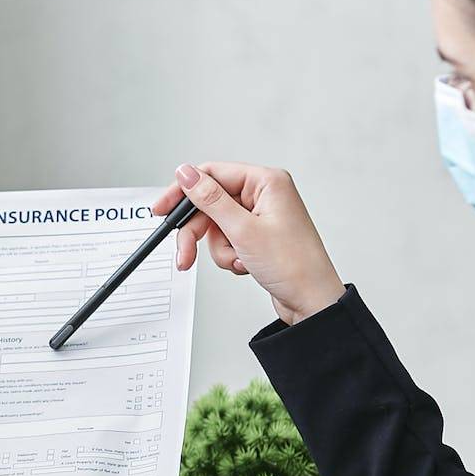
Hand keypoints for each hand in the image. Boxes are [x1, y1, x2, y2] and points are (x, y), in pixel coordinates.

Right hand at [156, 163, 345, 324]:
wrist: (312, 302)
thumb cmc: (293, 265)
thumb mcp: (243, 230)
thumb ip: (210, 199)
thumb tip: (186, 173)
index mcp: (266, 182)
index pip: (212, 174)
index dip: (184, 191)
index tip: (162, 209)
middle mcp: (264, 195)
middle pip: (211, 203)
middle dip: (198, 232)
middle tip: (184, 253)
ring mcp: (261, 217)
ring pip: (217, 226)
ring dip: (219, 249)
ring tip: (236, 261)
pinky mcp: (258, 237)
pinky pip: (228, 240)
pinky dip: (229, 255)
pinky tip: (244, 265)